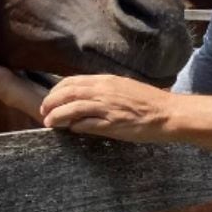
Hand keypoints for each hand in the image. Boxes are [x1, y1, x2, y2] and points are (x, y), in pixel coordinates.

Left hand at [40, 75, 173, 142]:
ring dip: (57, 116)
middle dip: (51, 102)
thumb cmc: (148, 102)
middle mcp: (103, 91)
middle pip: (67, 93)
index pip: (72, 81)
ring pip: (72, 108)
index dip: (56, 90)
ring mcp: (107, 107)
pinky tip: (70, 130)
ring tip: (49, 122)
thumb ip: (103, 90)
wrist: (168, 113)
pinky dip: (74, 126)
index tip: (50, 99)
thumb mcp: (123, 87)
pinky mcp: (112, 124)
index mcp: (105, 80)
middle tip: (44, 112)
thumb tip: (84, 96)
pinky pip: (86, 124)